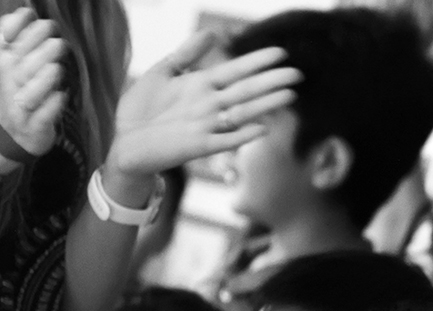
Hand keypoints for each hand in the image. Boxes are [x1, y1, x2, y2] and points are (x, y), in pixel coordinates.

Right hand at [0, 8, 65, 159]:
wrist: (16, 133)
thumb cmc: (20, 90)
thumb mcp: (12, 63)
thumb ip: (18, 39)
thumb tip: (27, 12)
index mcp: (2, 62)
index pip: (3, 41)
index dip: (15, 27)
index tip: (30, 14)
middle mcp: (8, 82)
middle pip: (21, 65)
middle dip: (37, 51)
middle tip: (57, 41)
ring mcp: (19, 106)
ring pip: (29, 92)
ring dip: (43, 79)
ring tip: (57, 68)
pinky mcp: (34, 126)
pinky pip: (41, 117)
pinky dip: (52, 106)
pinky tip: (62, 95)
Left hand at [104, 31, 301, 179]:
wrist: (126, 140)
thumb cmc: (142, 107)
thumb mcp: (163, 72)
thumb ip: (187, 53)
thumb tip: (213, 33)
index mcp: (201, 85)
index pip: (236, 70)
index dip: (257, 61)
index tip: (280, 53)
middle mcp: (209, 105)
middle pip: (246, 90)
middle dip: (271, 82)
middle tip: (296, 74)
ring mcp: (207, 126)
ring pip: (242, 112)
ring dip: (265, 104)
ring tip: (288, 95)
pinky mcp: (200, 146)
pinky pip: (226, 140)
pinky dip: (243, 134)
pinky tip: (262, 127)